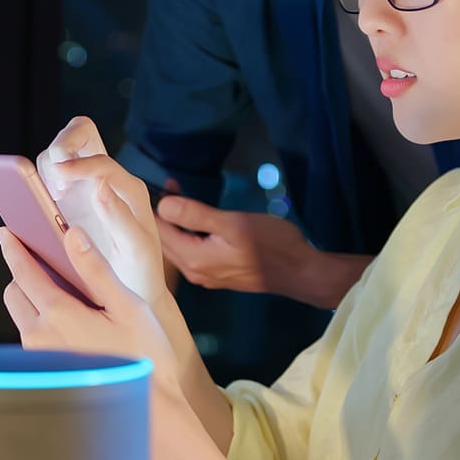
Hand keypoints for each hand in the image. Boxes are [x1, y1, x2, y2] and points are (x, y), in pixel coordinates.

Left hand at [0, 213, 176, 386]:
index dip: (13, 248)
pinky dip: (42, 320)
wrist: (150, 411)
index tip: (5, 232)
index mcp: (59, 316)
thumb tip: (73, 234)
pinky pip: (33, 336)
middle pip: (15, 293)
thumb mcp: (126, 305)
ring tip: (66, 292)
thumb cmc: (145, 357)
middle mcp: (40, 338)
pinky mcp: (46, 372)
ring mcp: (40, 358)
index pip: (24, 272)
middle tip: (46, 261)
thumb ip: (95, 268)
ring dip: (34, 299)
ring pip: (22, 316)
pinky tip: (72, 322)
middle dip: (23, 273)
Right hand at [36, 117, 166, 304]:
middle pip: (81, 135)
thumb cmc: (139, 273)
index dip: (80, 164)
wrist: (130, 296)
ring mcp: (81, 190)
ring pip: (56, 158)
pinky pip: (41, 182)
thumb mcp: (137, 250)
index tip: (61, 176)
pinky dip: (31, 184)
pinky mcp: (61, 204)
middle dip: (62, 141)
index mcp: (126, 189)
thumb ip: (121, 218)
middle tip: (53, 172)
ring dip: (44, 167)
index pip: (101, 160)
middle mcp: (104, 181)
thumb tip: (100, 185)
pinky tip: (26, 204)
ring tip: (42, 195)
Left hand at [156, 197, 369, 308]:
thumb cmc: (271, 245)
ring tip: (181, 195)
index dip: (157, 205)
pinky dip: (188, 232)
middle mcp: (193, 271)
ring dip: (176, 221)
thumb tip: (163, 204)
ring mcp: (205, 275)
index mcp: (193, 259)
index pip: (159, 231)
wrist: (301, 272)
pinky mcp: (216, 274)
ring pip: (177, 245)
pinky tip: (196, 218)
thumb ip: (195, 215)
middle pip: (164, 239)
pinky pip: (191, 250)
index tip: (164, 183)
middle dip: (164, 212)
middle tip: (173, 184)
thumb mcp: (233, 224)